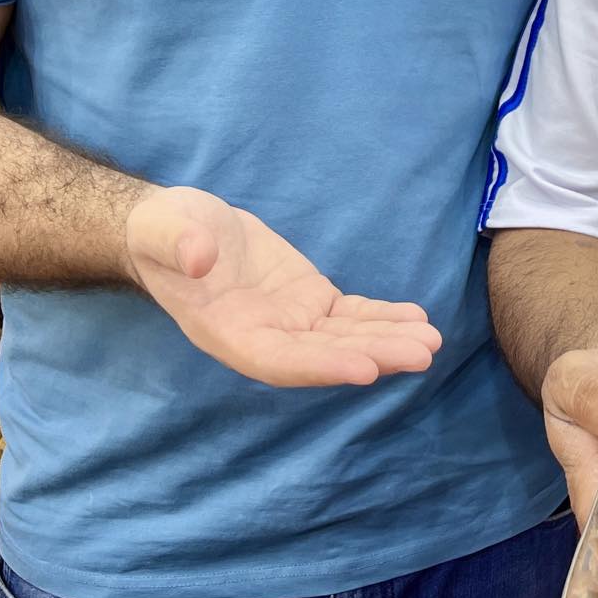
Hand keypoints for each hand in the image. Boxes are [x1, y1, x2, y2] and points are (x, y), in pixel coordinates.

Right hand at [125, 186, 441, 388]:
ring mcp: (290, 321)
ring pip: (344, 338)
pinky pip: (350, 315)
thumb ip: (180, 244)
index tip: (365, 369)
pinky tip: (417, 319)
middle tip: (422, 353)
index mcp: (226, 332)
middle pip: (324, 355)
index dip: (321, 366)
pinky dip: (382, 318)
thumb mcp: (166, 228)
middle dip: (373, 355)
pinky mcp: (309, 301)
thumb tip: (200, 257)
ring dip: (388, 340)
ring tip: (431, 340)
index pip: (278, 360)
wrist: (180, 228)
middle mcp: (263, 336)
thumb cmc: (165, 231)